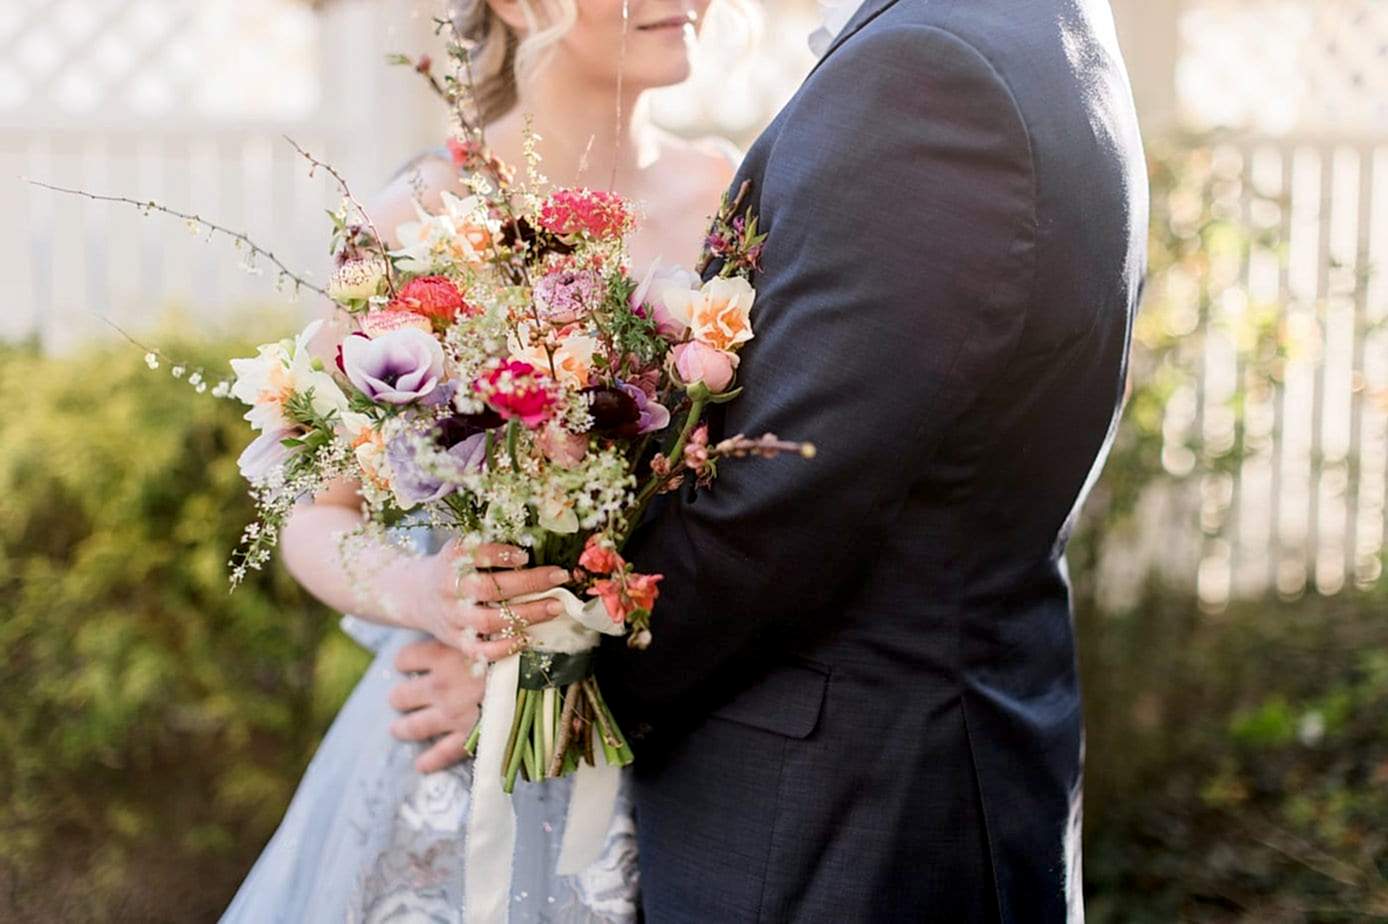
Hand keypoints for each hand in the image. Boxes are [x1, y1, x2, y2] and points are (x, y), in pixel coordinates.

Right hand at [406, 540, 572, 660]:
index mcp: (451, 560)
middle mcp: (449, 589)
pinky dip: (505, 647)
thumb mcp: (463, 549)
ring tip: (555, 607)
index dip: (499, 555)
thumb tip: (539, 547)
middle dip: (528, 583)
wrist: (417, 595)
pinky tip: (528, 637)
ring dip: (526, 615)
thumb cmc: (454, 568)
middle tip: (559, 577)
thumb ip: (490, 548)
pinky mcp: (457, 641)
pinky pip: (480, 651)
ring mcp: (453, 618)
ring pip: (489, 621)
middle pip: (487, 589)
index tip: (525, 555)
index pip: (474, 555)